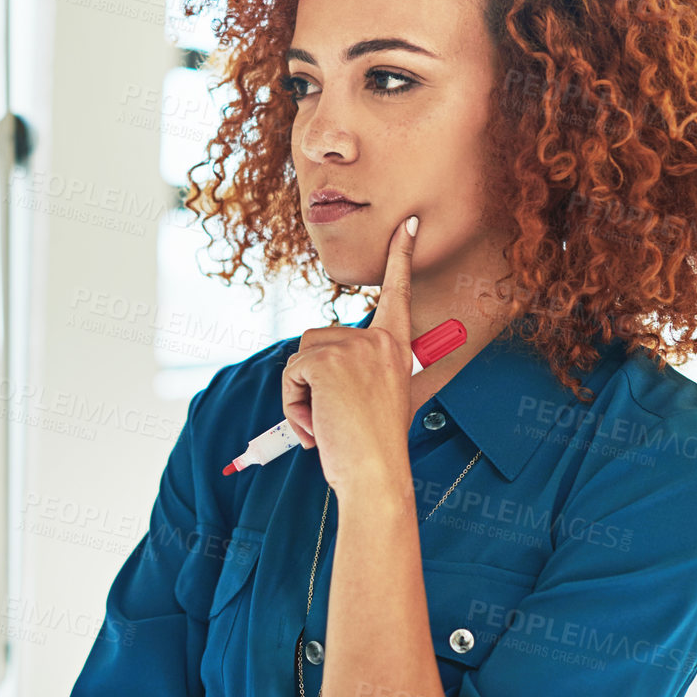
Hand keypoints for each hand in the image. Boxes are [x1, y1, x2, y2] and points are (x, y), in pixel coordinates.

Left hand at [281, 215, 427, 497]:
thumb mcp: (375, 398)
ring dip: (300, 394)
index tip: (407, 222)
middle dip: (311, 379)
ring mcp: (352, 347)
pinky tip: (317, 426)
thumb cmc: (374, 447)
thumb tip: (319, 366)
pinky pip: (290, 375)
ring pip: (300, 358)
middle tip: (334, 418)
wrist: (375, 474)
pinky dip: (293, 404)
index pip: (397, 292)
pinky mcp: (326, 360)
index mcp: (395, 347)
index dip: (400, 255)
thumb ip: (359, 372)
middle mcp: (378, 340)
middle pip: (317, 338)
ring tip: (326, 424)